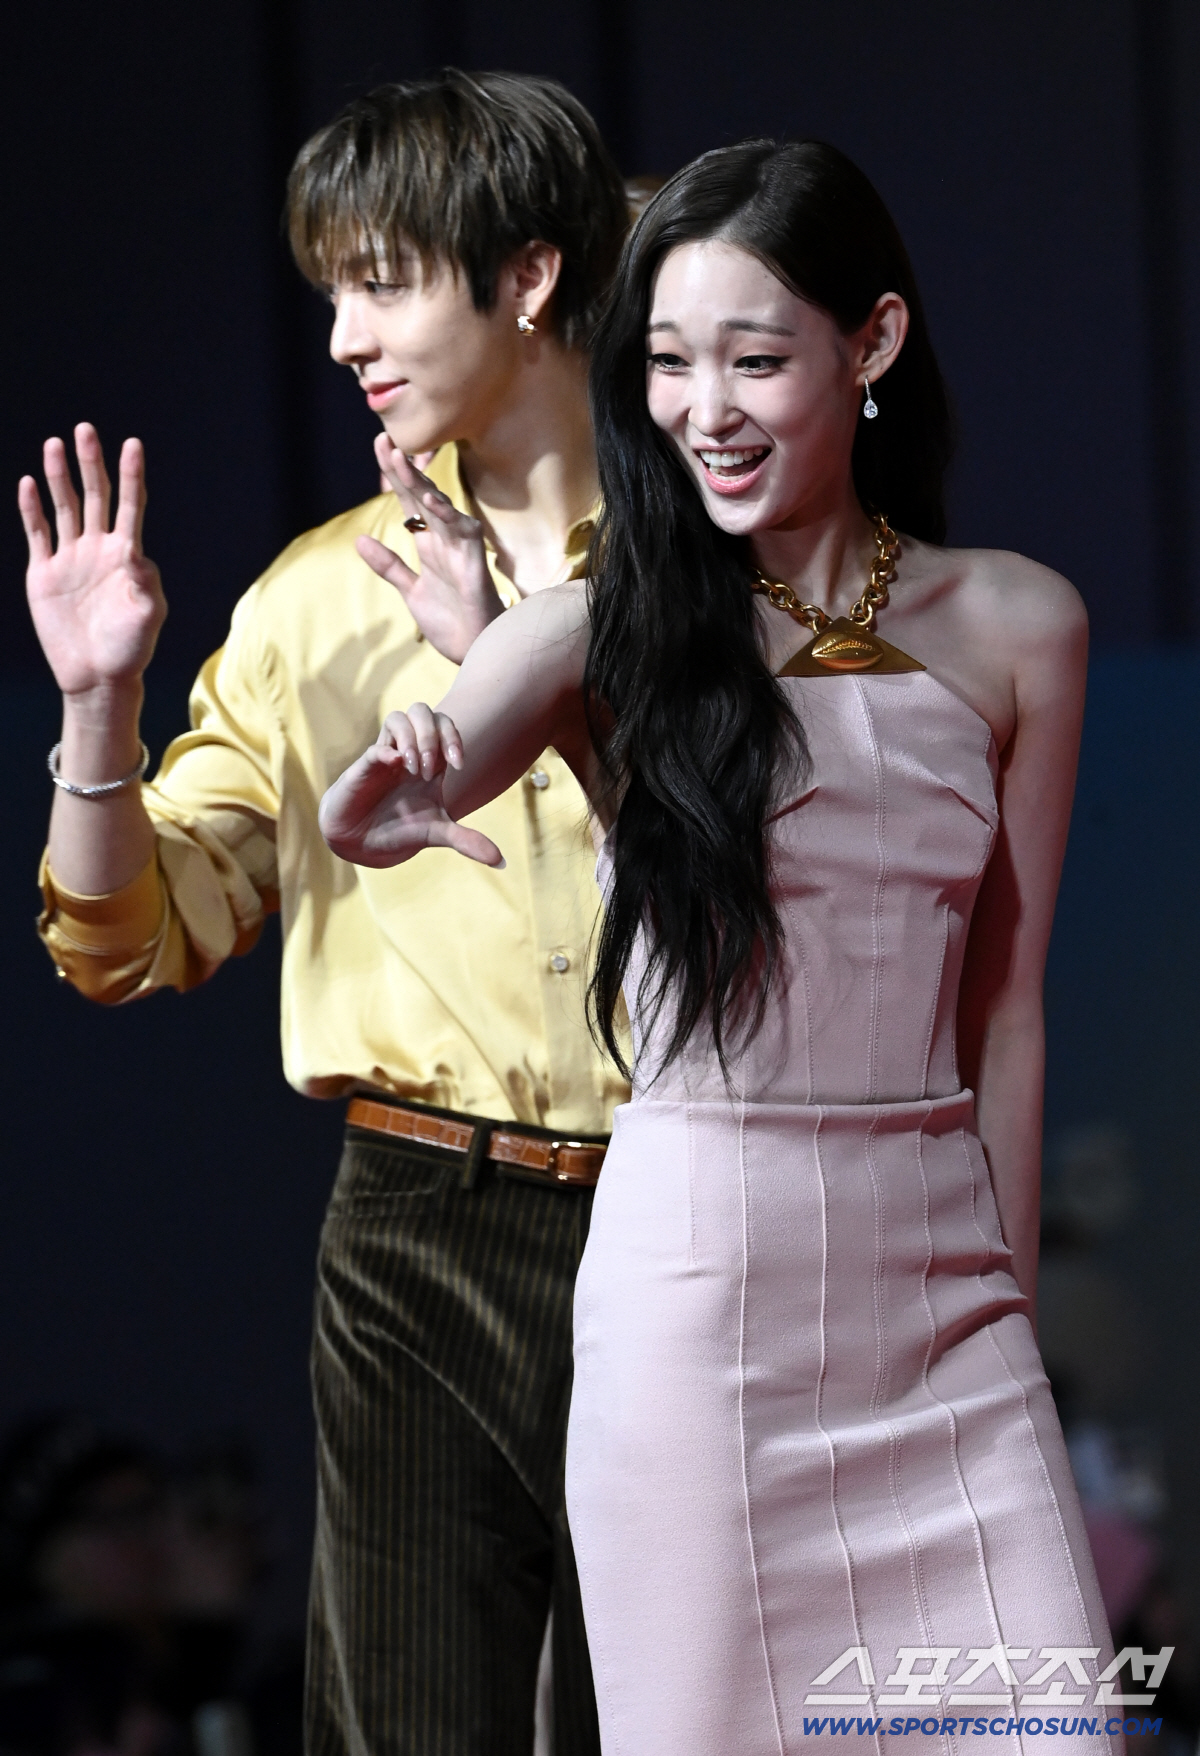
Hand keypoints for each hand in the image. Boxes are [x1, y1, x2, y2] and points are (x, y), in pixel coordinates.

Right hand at [19, 424, 166, 700]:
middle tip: (86, 430)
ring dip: (59, 477)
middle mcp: (98, 550)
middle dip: (91, 463)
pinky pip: (37, 533)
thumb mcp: (146, 618)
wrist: (95, 677)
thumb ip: (145, 587)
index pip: (130, 506)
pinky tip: (28, 483)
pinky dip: (32, 509)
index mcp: (127, 556)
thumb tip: (137, 557)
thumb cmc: (129, 650)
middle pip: (96, 496)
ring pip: (65, 508)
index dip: (131, 475)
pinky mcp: (45, 573)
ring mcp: (70, 559)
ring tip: (55, 444)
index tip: (133, 444)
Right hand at [319, 704, 503, 869]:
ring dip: (412, 738)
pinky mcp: (364, 767)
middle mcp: (409, 753)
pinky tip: (395, 766)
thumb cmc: (400, 831)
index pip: (447, 729)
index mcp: (431, 764)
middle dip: (433, 734)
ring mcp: (386, 757)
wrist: (362, 842)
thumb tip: (502, 862)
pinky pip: (376, 745)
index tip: (458, 764)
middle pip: (425, 713)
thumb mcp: (438, 835)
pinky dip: (387, 750)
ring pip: (400, 717)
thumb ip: (468, 841)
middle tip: (431, 767)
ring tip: (413, 768)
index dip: (454, 738)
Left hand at [358, 434, 504, 662]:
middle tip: (384, 439)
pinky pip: (463, 533)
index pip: (409, 500)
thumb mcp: (411, 590)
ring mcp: (461, 550)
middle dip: (403, 468)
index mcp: (429, 544)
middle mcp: (445, 540)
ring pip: (440, 507)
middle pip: (422, 495)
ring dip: (420, 483)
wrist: (475, 652)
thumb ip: (389, 565)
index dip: (394, 475)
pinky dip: (447, 515)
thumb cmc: (451, 621)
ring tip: (399, 459)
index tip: (379, 445)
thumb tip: (360, 540)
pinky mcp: (475, 564)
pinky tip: (430, 499)